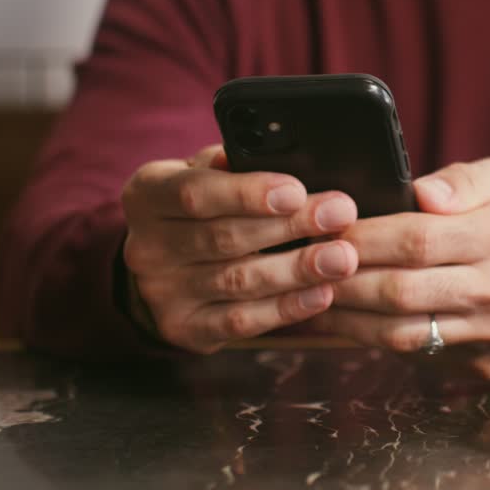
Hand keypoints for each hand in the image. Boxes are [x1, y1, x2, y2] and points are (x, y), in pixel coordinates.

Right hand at [120, 145, 359, 352]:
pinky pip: (242, 322)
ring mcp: (163, 293)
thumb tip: (284, 160)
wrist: (167, 267)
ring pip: (239, 281)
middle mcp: (147, 247)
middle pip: (225, 238)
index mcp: (148, 195)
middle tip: (340, 215)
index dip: (248, 193)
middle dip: (291, 226)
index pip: (195, 193)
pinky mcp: (187, 329)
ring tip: (342, 257)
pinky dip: (286, 308)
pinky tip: (322, 293)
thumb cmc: (201, 207)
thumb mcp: (204, 173)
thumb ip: (233, 164)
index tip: (296, 191)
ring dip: (298, 270)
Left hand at [306, 158, 489, 380]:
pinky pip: (417, 355)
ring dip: (350, 318)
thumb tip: (421, 190)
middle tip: (305, 266)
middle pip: (402, 290)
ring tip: (315, 297)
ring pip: (404, 333)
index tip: (325, 230)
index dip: (363, 237)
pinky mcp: (482, 367)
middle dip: (344, 279)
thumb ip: (463, 180)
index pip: (417, 238)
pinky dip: (374, 340)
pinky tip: (347, 322)